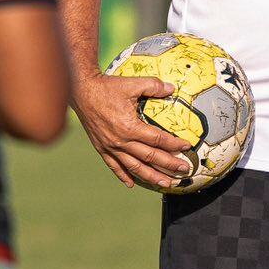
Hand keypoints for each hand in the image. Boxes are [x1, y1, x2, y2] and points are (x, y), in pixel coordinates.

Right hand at [71, 71, 193, 189]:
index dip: (174, 144)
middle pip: (150, 157)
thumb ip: (153, 86)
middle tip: (184, 170)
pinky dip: (124, 176)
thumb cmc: (107, 87)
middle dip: (169, 165)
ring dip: (151, 177)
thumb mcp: (132, 84)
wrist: (81, 91)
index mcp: (130, 127)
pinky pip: (114, 166)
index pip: (158, 140)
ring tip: (165, 183)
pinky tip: (132, 184)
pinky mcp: (102, 148)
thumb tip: (172, 88)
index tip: (186, 147)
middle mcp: (121, 141)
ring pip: (134, 167)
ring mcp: (110, 147)